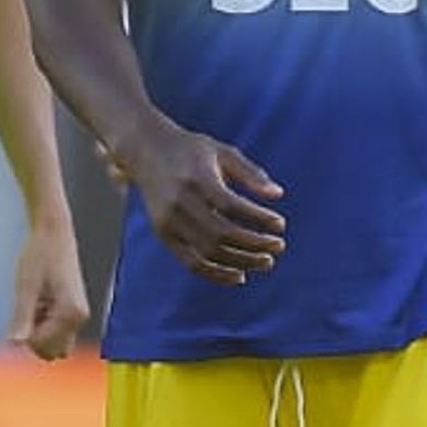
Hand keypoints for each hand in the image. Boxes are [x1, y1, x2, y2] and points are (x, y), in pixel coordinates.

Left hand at [7, 211, 89, 360]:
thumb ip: (22, 317)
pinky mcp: (72, 311)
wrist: (53, 232)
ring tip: (34, 301)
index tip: (22, 309)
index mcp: (71, 313)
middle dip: (35, 337)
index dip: (26, 335)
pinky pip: (55, 331)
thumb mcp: (25, 287)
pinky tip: (39, 299)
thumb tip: (14, 344)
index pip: (43, 345)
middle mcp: (79, 318)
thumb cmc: (39, 255)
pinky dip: (42, 322)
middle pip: (52, 352)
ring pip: (54, 343)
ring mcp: (77, 315)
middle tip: (27, 307)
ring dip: (39, 330)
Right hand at [119, 124, 284, 284]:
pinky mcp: (164, 234)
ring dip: (241, 262)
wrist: (145, 150)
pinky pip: (191, 263)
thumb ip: (250, 173)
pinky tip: (240, 276)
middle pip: (222, 233)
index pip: (231, 206)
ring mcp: (169, 221)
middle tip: (279, 247)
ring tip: (266, 261)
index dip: (258, 218)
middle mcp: (180, 202)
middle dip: (254, 245)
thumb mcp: (222, 152)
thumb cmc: (192, 150)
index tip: (280, 224)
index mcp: (197, 178)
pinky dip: (216, 274)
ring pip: (209, 252)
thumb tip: (278, 195)